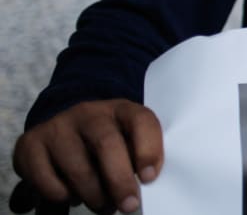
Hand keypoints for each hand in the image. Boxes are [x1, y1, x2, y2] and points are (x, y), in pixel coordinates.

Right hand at [10, 100, 162, 213]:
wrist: (63, 129)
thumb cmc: (106, 144)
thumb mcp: (127, 142)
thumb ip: (136, 158)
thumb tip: (145, 184)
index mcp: (122, 109)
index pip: (141, 120)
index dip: (148, 149)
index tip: (149, 177)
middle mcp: (89, 112)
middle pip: (107, 144)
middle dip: (120, 181)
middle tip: (129, 205)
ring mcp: (58, 126)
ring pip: (78, 167)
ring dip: (94, 195)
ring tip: (103, 206)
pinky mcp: (30, 144)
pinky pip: (48, 180)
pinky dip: (62, 196)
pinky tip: (70, 195)